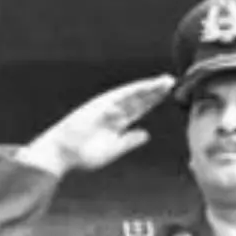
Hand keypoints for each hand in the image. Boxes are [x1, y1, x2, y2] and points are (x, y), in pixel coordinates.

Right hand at [18, 75, 175, 176]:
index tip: (167, 93)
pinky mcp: (98, 107)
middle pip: (138, 99)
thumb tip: (146, 134)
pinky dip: (133, 92)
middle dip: (154, 90)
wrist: (64, 155)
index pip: (139, 108)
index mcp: (117, 122)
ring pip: (132, 95)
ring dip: (148, 87)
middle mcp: (113, 112)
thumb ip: (130, 140)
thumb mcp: (114, 149)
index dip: (152, 100)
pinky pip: (119, 98)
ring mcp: (106, 108)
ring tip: (165, 81)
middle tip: (172, 80)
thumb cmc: (85, 154)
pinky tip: (147, 86)